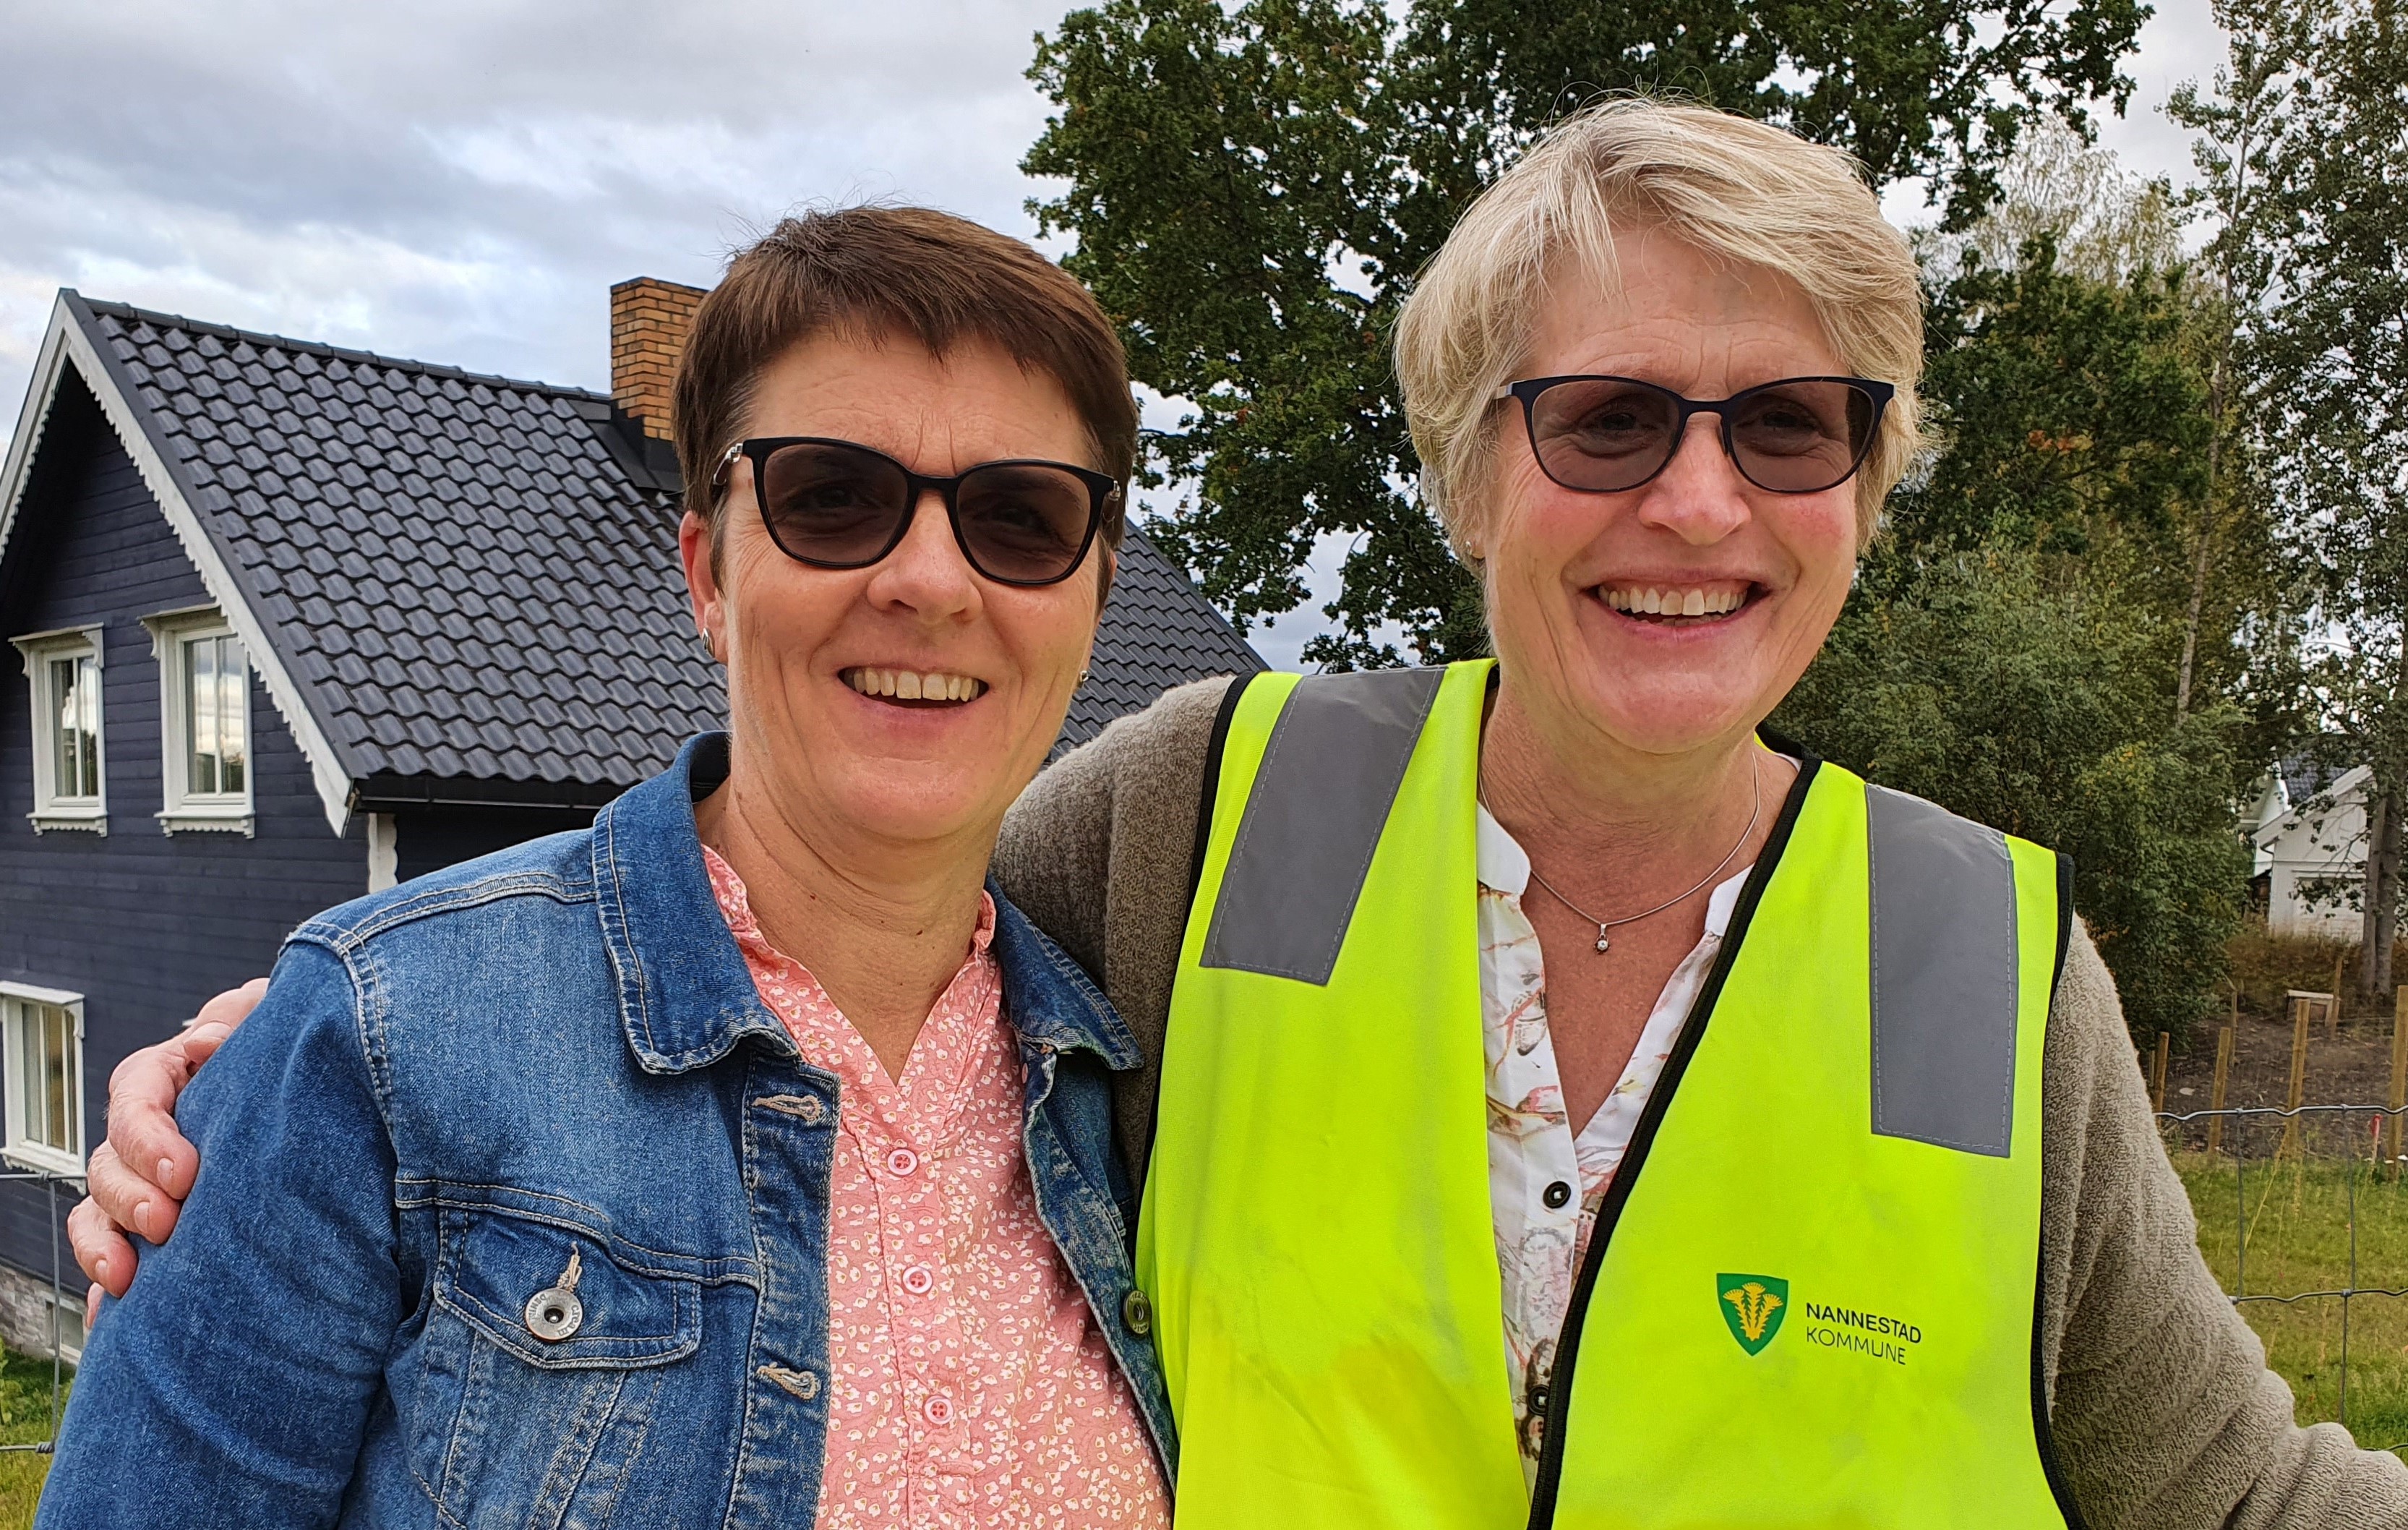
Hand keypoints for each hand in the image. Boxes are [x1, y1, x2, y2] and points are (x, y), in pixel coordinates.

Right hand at [69, 978, 265, 1319]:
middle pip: (109, 1162)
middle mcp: (148, 1130)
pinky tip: (109, 1317)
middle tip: (164, 1224)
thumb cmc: (292, 1041)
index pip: (135, 1098)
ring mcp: (145, 1178)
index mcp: (169, 1074)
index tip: (183, 1173)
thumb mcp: (272, 1018)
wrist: (319, 1076)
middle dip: (127, 1198)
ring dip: (104, 1245)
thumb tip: (205, 1038)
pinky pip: (115, 1252)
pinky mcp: (156, 1221)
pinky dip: (108, 1284)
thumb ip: (241, 1020)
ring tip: (127, 1277)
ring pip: (99, 1210)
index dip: (148, 1137)